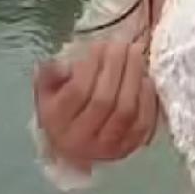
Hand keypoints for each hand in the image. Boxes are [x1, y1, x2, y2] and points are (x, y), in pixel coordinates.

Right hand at [33, 38, 159, 170]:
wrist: (74, 146)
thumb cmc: (61, 110)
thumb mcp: (47, 90)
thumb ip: (52, 73)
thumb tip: (64, 63)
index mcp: (56, 121)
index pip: (78, 91)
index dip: (92, 65)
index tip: (100, 45)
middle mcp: (80, 139)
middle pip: (104, 100)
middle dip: (116, 66)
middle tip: (122, 45)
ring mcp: (107, 147)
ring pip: (125, 110)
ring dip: (133, 77)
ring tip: (135, 54)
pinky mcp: (129, 148)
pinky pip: (142, 122)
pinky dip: (146, 97)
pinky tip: (145, 78)